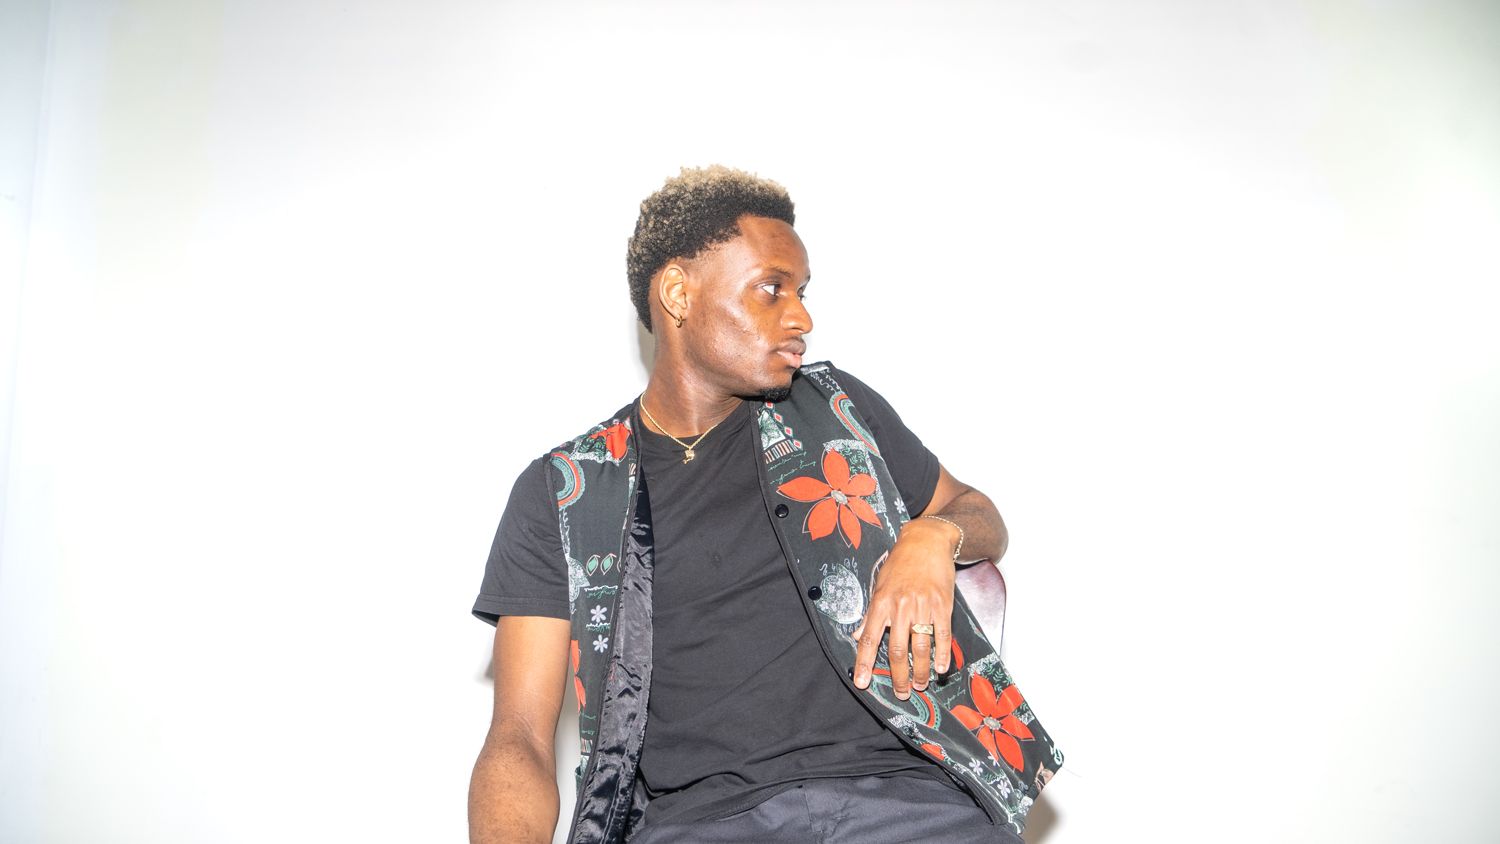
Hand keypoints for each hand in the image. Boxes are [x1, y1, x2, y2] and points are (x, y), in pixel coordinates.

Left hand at [852, 518, 957, 699]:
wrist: (926, 541)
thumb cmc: (900, 564)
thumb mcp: (878, 585)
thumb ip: (870, 614)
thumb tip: (857, 637)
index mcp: (881, 602)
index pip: (868, 638)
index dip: (864, 663)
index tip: (862, 682)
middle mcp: (900, 606)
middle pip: (896, 650)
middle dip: (899, 676)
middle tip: (902, 692)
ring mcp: (922, 606)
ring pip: (920, 646)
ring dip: (921, 670)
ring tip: (921, 684)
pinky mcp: (942, 604)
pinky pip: (943, 634)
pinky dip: (943, 654)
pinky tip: (940, 668)